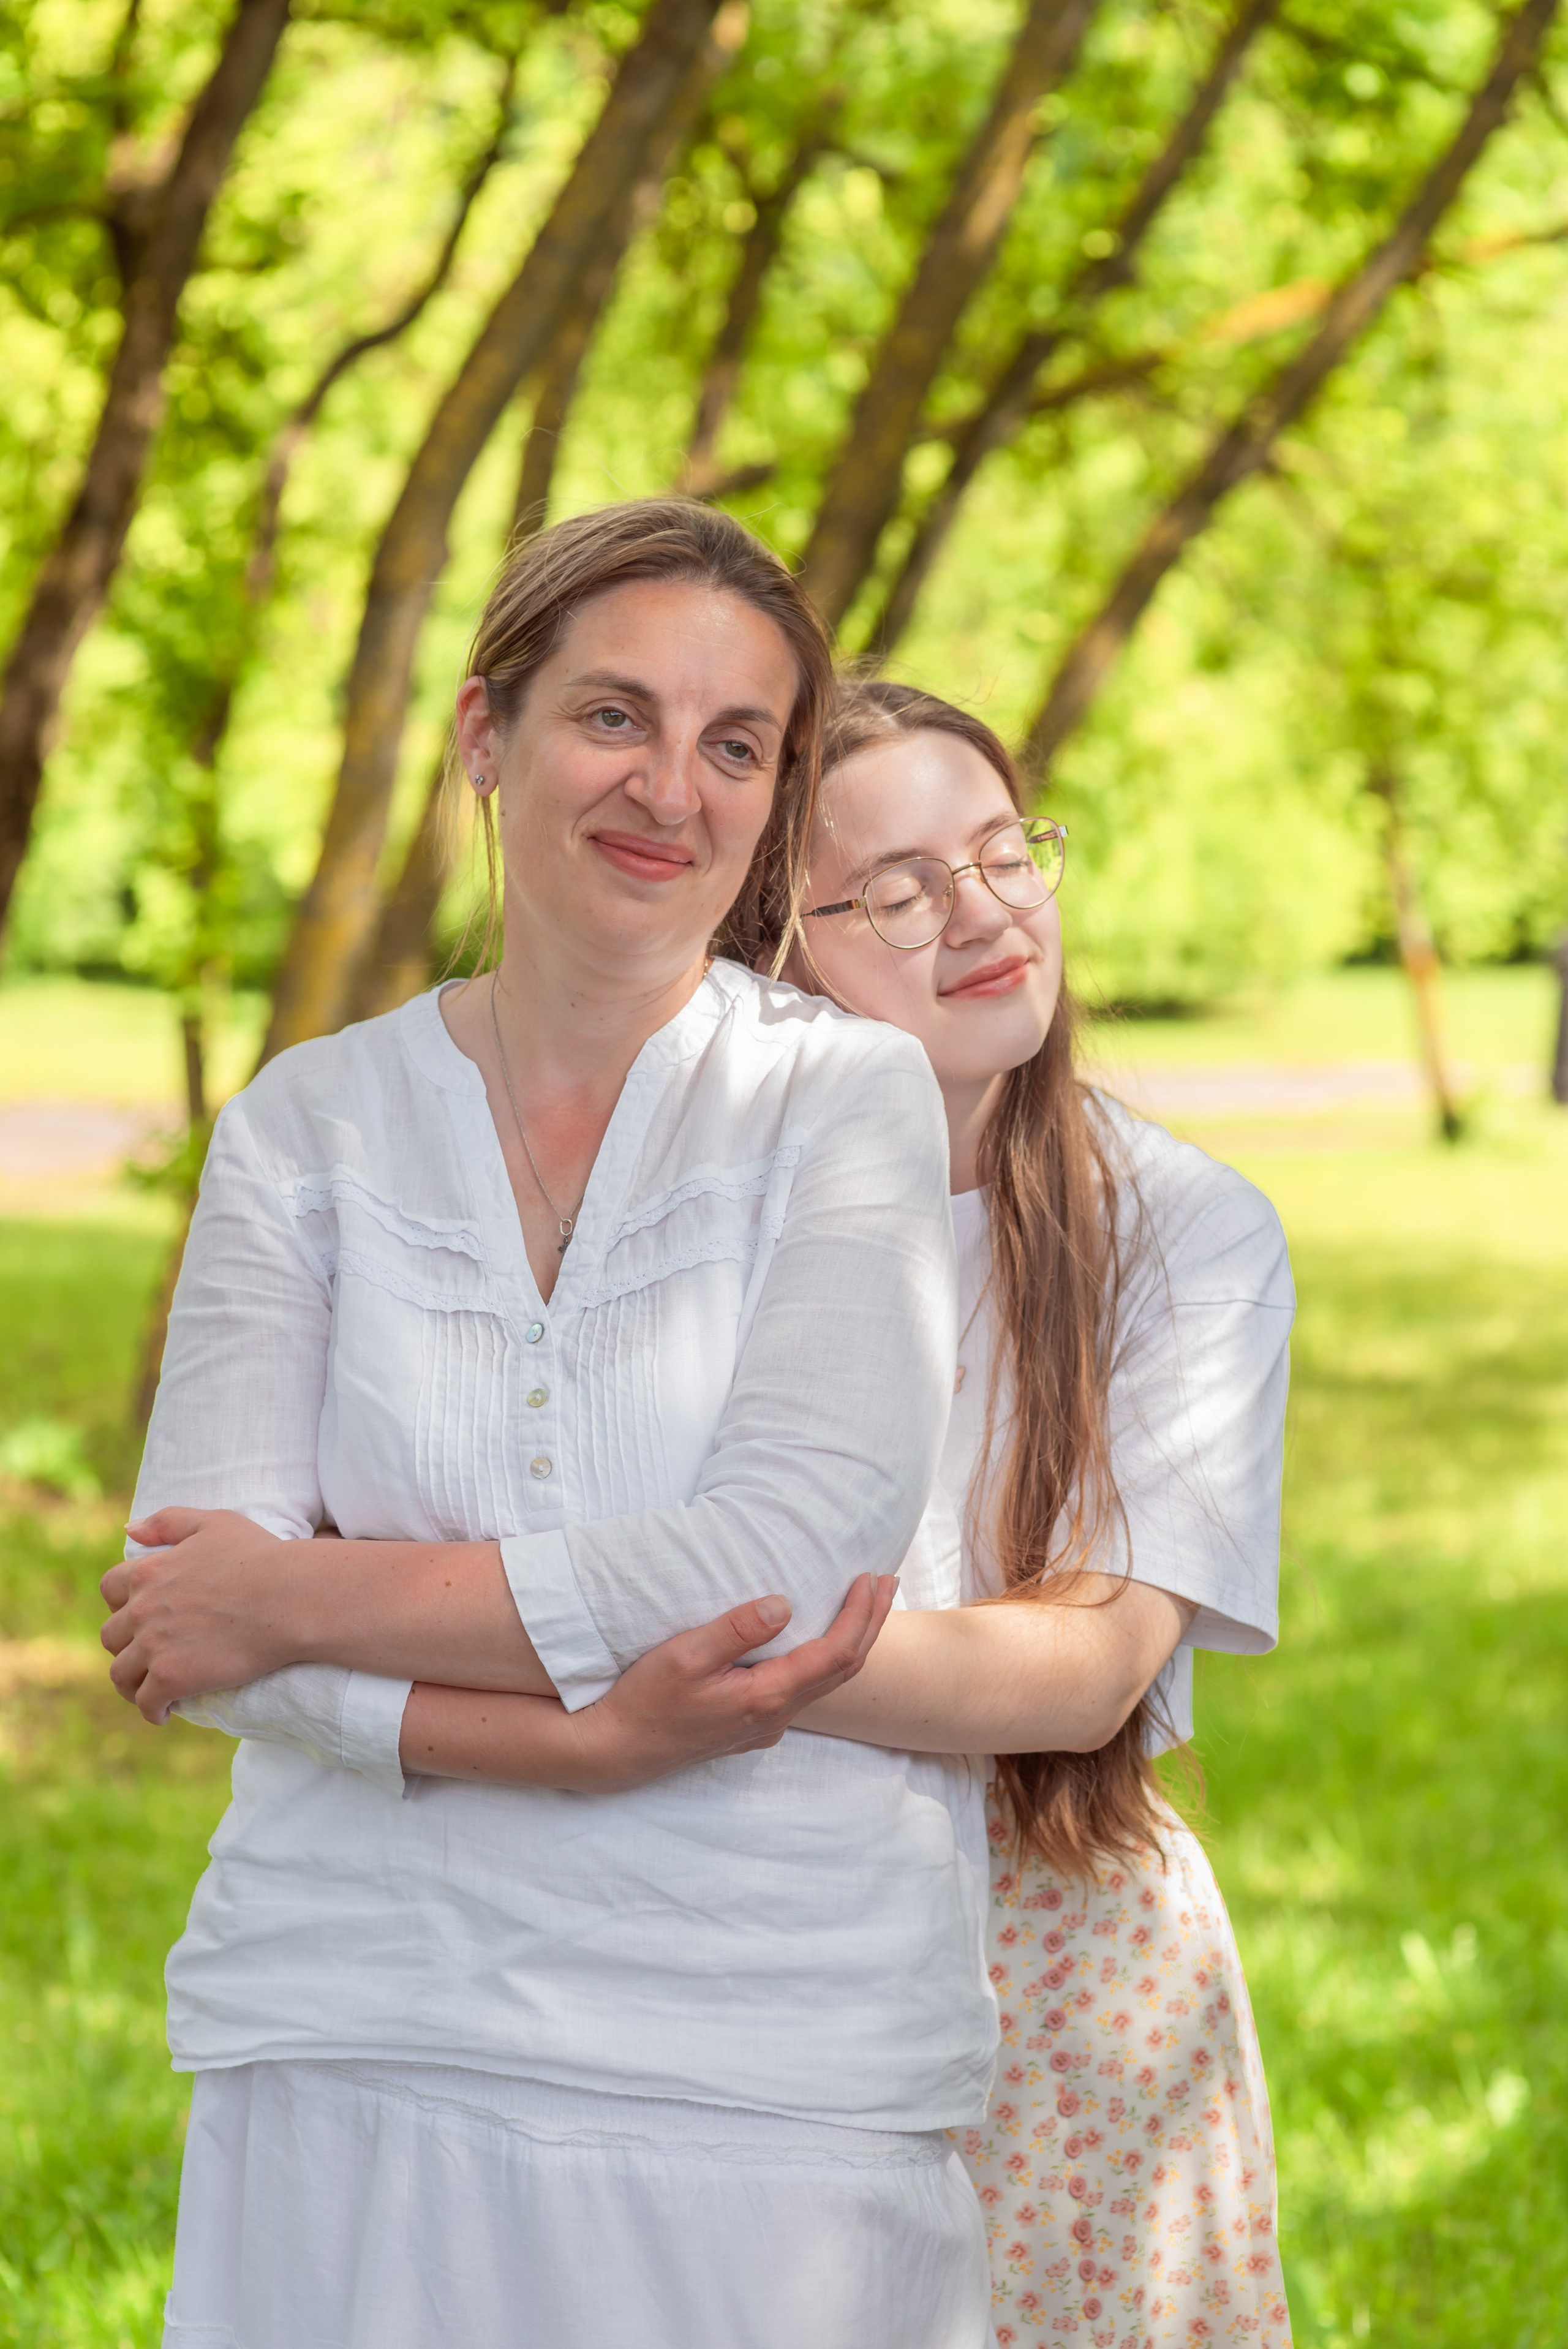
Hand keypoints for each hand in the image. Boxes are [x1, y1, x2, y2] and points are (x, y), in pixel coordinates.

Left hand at [102, 1506, 295, 1723]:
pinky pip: (145, 1702)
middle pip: (112, 1635)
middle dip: (126, 1646)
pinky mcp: (171, 1677)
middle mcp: (142, 1608)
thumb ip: (168, 1521)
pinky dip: (151, 1710)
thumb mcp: (214, 1523)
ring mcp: (153, 1645)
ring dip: (131, 1683)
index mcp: (149, 1571)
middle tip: (149, 1657)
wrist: (289, 1597)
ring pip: (120, 1673)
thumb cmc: (261, 1556)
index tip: (140, 1616)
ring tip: (150, 1690)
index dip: (121, 1604)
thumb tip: (130, 1529)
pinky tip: (164, 1712)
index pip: (110, 1590)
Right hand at [554, 1573, 898, 1791]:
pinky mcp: (751, 1727)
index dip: (861, 1614)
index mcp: (766, 1696)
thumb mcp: (685, 1655)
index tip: (871, 1577)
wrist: (618, 1750)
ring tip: (865, 1605)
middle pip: (844, 1669)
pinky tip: (817, 1640)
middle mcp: (776, 1717)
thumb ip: (736, 1629)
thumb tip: (783, 1604)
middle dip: (871, 1624)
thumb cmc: (645, 1700)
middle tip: (888, 1582)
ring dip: (851, 1641)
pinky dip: (825, 1659)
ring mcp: (765, 1726)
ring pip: (826, 1683)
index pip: (836, 1653)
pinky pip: (804, 1691)